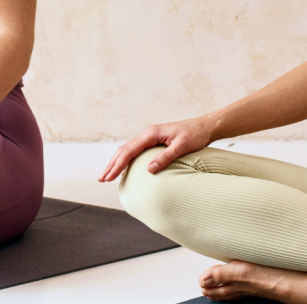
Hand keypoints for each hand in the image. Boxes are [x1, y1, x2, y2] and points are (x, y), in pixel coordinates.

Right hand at [98, 117, 216, 181]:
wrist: (204, 127)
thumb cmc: (195, 135)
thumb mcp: (182, 147)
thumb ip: (165, 157)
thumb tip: (149, 170)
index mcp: (151, 134)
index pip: (129, 150)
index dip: (118, 165)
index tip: (109, 177)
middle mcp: (148, 134)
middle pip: (124, 150)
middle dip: (112, 165)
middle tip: (101, 179)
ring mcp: (150, 137)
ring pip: (128, 150)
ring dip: (116, 162)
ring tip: (107, 176)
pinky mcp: (154, 141)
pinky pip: (135, 151)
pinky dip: (126, 160)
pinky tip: (123, 169)